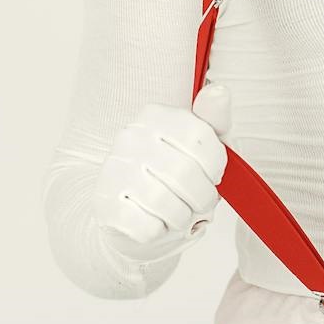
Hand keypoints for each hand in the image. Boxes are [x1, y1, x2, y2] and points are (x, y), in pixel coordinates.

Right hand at [92, 82, 232, 261]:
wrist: (128, 211)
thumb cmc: (174, 177)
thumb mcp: (201, 146)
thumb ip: (214, 121)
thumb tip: (219, 91)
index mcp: (156, 115)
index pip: (203, 140)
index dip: (215, 168)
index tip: (211, 175)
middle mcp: (130, 137)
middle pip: (187, 175)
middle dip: (202, 197)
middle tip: (198, 202)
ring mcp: (114, 170)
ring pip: (168, 205)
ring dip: (182, 217)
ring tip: (178, 213)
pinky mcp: (105, 205)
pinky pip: (149, 227)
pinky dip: (160, 232)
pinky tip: (154, 221)